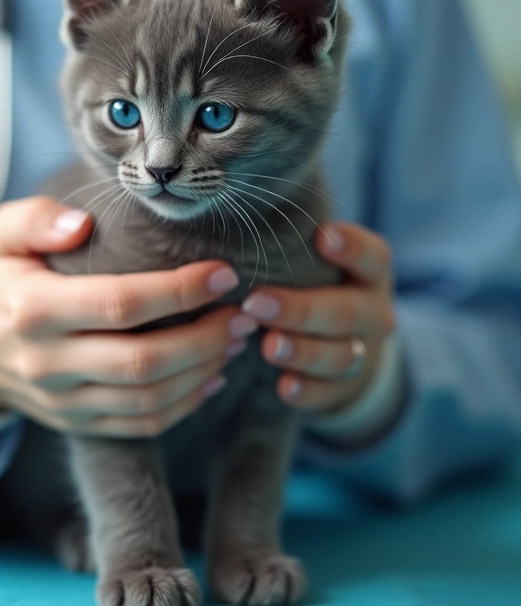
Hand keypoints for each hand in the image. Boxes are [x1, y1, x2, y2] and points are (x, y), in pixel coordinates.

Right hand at [0, 196, 255, 437]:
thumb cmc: (3, 278)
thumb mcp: (3, 234)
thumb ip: (37, 218)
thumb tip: (81, 224)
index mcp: (32, 309)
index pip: (119, 303)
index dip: (178, 291)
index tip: (223, 274)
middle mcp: (47, 362)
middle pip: (143, 361)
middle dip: (205, 338)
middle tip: (244, 314)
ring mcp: (63, 401)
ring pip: (149, 399)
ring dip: (203, 371)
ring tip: (235, 339)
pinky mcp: (78, 425)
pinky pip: (141, 425)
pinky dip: (185, 404)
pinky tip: (212, 375)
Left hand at [243, 223, 394, 413]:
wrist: (347, 344)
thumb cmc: (316, 284)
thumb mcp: (317, 261)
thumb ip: (293, 242)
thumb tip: (233, 212)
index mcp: (370, 271)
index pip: (372, 256)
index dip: (351, 247)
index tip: (322, 236)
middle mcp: (373, 310)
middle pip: (346, 311)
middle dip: (301, 309)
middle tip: (257, 303)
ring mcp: (363, 351)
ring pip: (340, 355)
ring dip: (302, 352)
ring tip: (267, 347)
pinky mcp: (345, 387)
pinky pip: (330, 393)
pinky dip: (307, 392)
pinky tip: (284, 387)